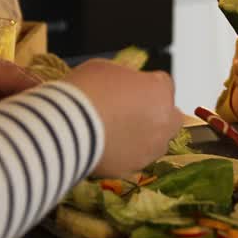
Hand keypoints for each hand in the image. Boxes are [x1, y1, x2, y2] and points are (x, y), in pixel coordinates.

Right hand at [64, 60, 180, 177]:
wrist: (66, 127)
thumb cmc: (84, 91)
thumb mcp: (105, 68)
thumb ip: (124, 76)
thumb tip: (125, 83)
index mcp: (160, 91)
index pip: (164, 84)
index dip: (146, 84)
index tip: (131, 87)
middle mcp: (164, 122)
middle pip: (171, 116)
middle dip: (158, 113)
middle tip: (133, 111)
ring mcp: (151, 148)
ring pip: (157, 141)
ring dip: (144, 135)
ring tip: (117, 131)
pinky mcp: (134, 168)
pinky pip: (137, 158)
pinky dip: (127, 153)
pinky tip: (108, 146)